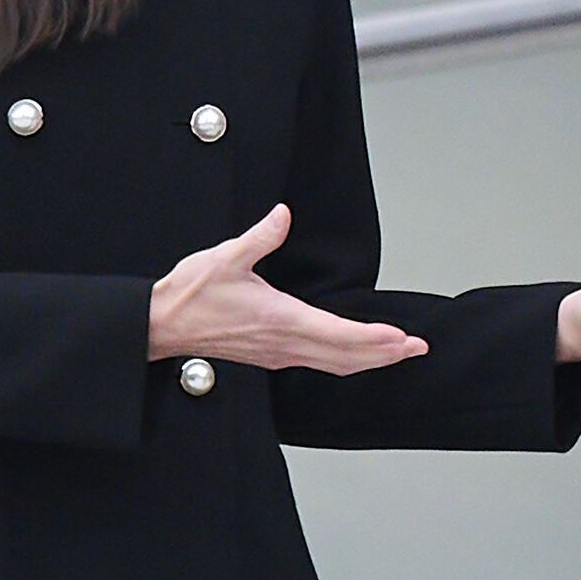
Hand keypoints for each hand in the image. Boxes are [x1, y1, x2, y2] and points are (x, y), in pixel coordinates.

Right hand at [148, 202, 430, 372]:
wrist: (162, 325)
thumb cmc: (190, 294)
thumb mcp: (225, 257)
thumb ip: (260, 236)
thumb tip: (283, 215)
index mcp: (281, 320)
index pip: (340, 335)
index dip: (375, 339)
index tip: (403, 338)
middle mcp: (285, 344)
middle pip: (347, 358)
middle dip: (386, 354)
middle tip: (418, 348)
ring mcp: (278, 353)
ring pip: (335, 364)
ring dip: (370, 360)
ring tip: (398, 352)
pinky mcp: (271, 355)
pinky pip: (319, 363)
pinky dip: (346, 360)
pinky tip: (355, 355)